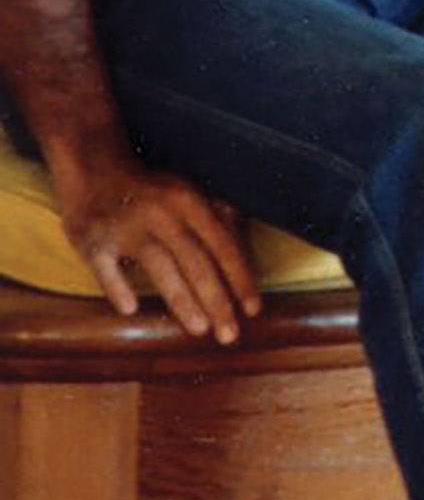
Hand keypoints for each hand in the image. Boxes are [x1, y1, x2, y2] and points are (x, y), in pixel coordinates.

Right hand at [56, 155, 259, 342]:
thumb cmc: (150, 188)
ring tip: (200, 330)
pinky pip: (106, 269)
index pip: (223, 246)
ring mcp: (126, 228)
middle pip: (197, 264)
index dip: (241, 279)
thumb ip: (218, 219)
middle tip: (230, 335)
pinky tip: (130, 310)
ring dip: (182, 302)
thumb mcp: (189, 192)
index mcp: (189, 202)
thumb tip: (247, 252)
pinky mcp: (93, 240)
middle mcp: (161, 214)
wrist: (93, 164)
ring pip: (160, 270)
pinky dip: (117, 288)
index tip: (254, 309)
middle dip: (217, 302)